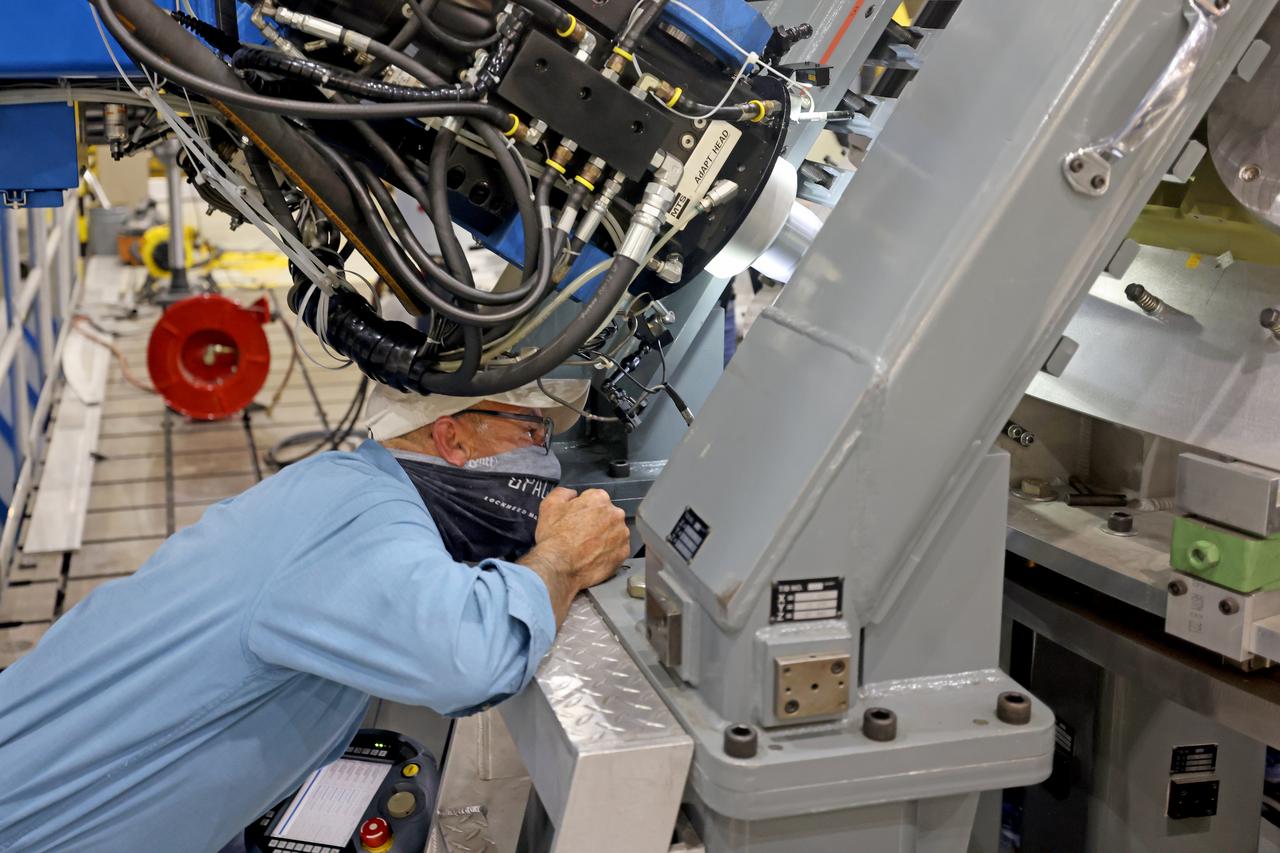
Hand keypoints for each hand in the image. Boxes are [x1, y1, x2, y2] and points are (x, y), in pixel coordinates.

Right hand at [518, 488, 630, 625]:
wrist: (559, 567)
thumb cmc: (554, 536)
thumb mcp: (549, 506)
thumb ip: (563, 493)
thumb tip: (572, 494)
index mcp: (599, 498)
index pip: (594, 498)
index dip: (583, 509)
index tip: (576, 519)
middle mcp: (615, 514)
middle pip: (607, 514)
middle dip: (597, 522)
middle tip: (581, 534)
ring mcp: (622, 534)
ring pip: (614, 532)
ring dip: (605, 537)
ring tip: (587, 548)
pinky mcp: (624, 553)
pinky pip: (618, 549)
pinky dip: (609, 552)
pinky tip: (595, 557)